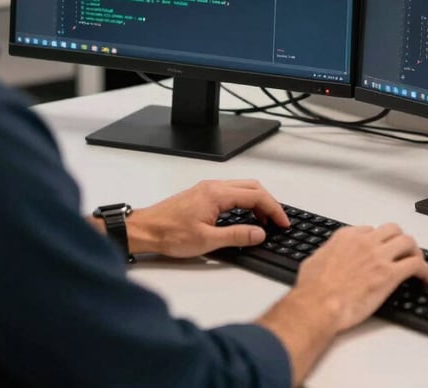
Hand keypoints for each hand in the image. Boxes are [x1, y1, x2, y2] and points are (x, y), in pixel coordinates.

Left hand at [123, 179, 289, 257]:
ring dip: (257, 202)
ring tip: (264, 222)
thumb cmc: (169, 234)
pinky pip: (232, 192)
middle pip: (252, 187)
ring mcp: (208, 189)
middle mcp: (214, 186)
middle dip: (269, 203)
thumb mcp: (207, 241)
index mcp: (217, 194)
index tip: (283, 223)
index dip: (273, 209)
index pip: (256, 196)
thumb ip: (237, 236)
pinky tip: (245, 217)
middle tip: (278, 222)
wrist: (144, 230)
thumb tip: (259, 233)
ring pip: (242, 188)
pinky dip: (245, 202)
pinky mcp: (203, 194)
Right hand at [257, 223, 427, 384]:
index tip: (380, 249)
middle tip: (403, 252)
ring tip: (416, 262)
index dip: (378, 240)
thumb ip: (325, 254)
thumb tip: (326, 257)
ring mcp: (379, 256)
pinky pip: (415, 265)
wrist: (318, 305)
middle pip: (393, 230)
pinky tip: (423, 278)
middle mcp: (365, 242)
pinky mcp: (390, 274)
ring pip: (408, 242)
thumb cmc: (312, 289)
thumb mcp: (314, 261)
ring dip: (414, 251)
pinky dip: (424, 270)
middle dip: (399, 240)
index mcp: (346, 237)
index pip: (370, 230)